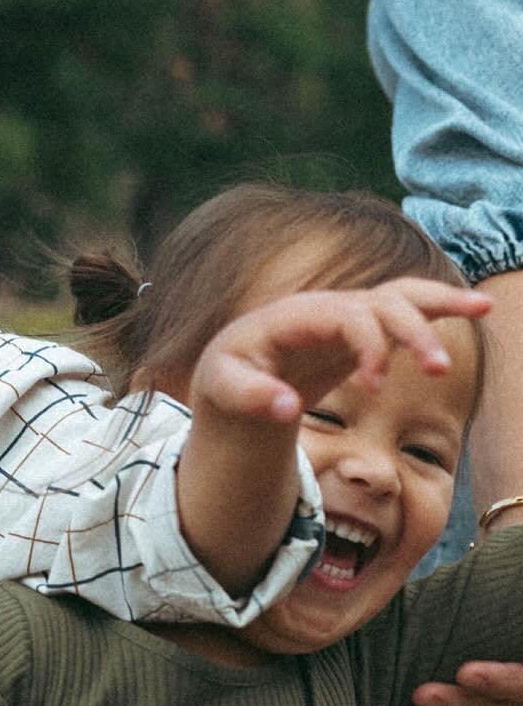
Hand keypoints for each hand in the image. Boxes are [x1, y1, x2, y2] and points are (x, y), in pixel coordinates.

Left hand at [191, 279, 488, 427]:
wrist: (232, 369)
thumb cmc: (226, 378)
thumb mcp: (222, 390)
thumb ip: (250, 397)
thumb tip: (286, 408)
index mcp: (294, 315)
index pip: (346, 317)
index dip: (368, 346)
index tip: (374, 388)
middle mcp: (326, 307)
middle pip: (381, 303)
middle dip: (414, 330)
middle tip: (440, 370)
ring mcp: (346, 315)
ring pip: (400, 297)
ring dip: (440, 304)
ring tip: (483, 307)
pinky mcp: (360, 329)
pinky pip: (403, 310)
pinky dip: (437, 307)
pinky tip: (474, 306)